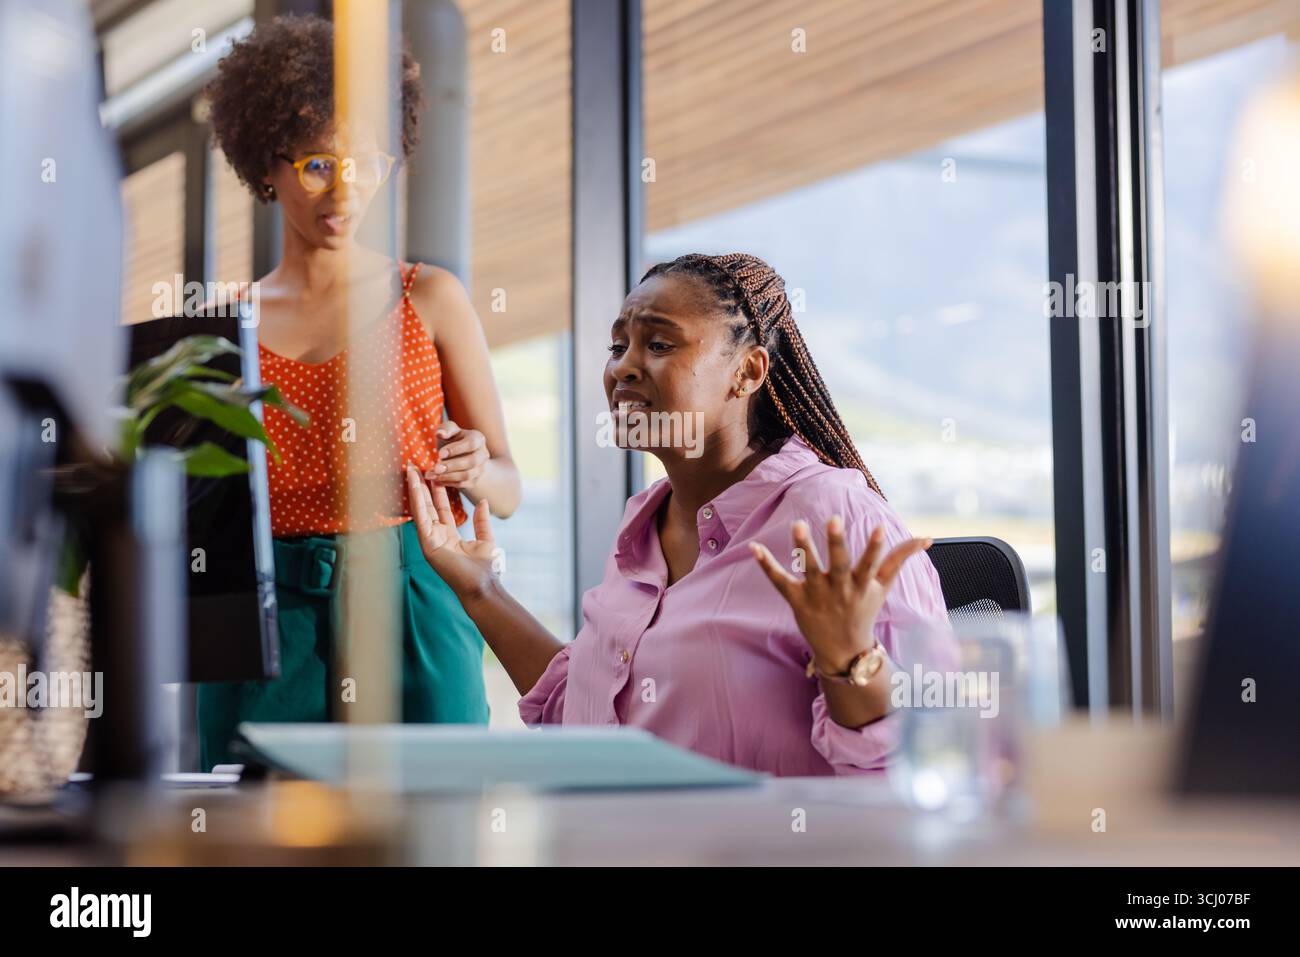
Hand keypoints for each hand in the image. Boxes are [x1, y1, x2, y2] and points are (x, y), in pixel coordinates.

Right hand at [405, 464, 500, 598]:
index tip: (435, 474)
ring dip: (416, 490)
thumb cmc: (485, 570)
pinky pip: (422, 518)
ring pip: (421, 510)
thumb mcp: (486, 540)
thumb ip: (482, 521)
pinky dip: (418, 501)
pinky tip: (416, 486)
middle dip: (422, 486)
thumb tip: (482, 502)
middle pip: (428, 507)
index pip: (440, 509)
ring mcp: (430, 541)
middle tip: (417, 466)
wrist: (483, 587)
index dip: (437, 492)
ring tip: (412, 470)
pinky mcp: (428, 544)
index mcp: (448, 536)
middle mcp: (436, 537)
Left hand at [426, 419, 488, 489]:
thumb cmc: (453, 440)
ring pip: (467, 475)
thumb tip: (440, 433)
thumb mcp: (450, 432)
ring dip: (448, 476)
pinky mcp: (474, 481)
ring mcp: (480, 469)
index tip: (440, 454)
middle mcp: (483, 454)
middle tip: (435, 468)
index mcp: (478, 439)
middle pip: (472, 462)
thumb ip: (446, 429)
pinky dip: (447, 482)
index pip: (471, 444)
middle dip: (452, 465)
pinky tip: (435, 479)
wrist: (462, 456)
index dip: (456, 449)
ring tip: (431, 474)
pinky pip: (462, 484)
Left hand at [750, 517, 930, 675]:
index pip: (870, 564)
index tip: (879, 527)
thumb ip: (900, 559)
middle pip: (839, 564)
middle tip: (835, 520)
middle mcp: (840, 589)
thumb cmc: (864, 610)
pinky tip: (753, 547)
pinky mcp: (797, 600)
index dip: (875, 547)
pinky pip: (780, 581)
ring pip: (809, 569)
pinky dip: (767, 565)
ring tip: (797, 524)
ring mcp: (817, 595)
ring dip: (803, 548)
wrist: (843, 651)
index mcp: (861, 585)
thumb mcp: (883, 586)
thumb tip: (928, 537)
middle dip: (837, 543)